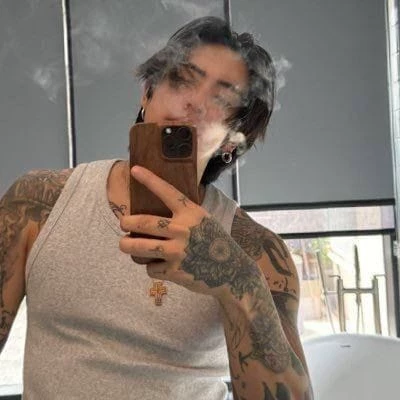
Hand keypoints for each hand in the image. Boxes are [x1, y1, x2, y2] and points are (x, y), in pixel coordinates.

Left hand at [119, 166, 258, 298]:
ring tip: (124, 245)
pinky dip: (152, 268)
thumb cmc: (216, 244)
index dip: (150, 180)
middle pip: (144, 223)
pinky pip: (151, 268)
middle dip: (127, 222)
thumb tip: (157, 214)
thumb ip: (184, 216)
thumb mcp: (205, 222)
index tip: (135, 170)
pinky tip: (161, 267)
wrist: (232, 272)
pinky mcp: (174, 271)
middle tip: (123, 223)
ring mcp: (178, 251)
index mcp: (191, 213)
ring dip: (127, 246)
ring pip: (139, 247)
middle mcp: (183, 230)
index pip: (167, 192)